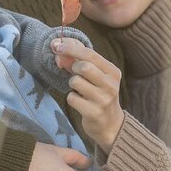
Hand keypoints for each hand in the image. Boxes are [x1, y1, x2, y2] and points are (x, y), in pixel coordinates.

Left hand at [51, 36, 123, 152]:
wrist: (110, 124)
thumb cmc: (99, 95)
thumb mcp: (96, 76)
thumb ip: (78, 61)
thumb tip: (58, 48)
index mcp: (113, 72)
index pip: (90, 54)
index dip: (71, 48)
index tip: (57, 46)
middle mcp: (110, 85)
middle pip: (84, 66)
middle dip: (73, 67)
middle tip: (74, 73)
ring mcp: (103, 100)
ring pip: (75, 81)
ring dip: (72, 84)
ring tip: (80, 90)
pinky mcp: (93, 112)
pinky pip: (72, 98)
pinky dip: (72, 98)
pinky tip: (80, 102)